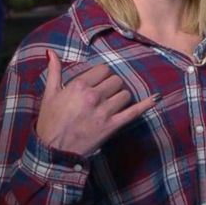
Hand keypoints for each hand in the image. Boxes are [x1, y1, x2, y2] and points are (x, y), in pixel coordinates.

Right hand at [35, 50, 158, 155]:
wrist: (53, 152)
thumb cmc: (50, 122)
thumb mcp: (49, 94)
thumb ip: (54, 71)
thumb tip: (51, 52)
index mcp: (78, 85)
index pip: (103, 69)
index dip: (102, 75)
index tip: (98, 82)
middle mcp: (93, 96)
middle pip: (116, 80)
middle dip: (112, 85)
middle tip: (104, 94)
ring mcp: (105, 111)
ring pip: (125, 94)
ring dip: (121, 97)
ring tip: (112, 104)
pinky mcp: (113, 126)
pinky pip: (134, 112)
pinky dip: (146, 104)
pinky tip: (156, 98)